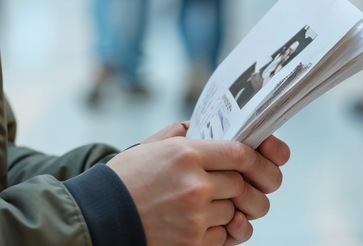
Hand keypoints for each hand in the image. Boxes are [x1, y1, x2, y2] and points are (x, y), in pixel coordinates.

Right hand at [108, 124, 287, 245]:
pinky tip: (207, 223)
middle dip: (252, 189)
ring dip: (233, 211)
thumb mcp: (152, 146)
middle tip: (250, 190)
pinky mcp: (192, 242)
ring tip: (219, 206)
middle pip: (244, 186)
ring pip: (236, 212)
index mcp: (186, 153)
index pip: (241, 154)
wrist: (102, 214)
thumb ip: (182, 134)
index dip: (259, 160)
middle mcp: (194, 184)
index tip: (261, 163)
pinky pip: (224, 237)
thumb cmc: (125, 178)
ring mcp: (195, 215)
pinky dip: (222, 232)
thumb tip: (207, 128)